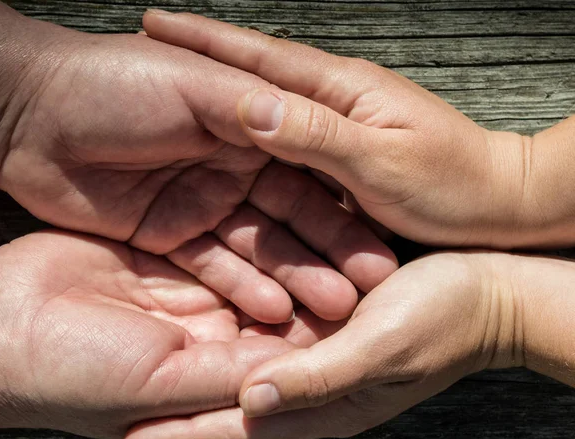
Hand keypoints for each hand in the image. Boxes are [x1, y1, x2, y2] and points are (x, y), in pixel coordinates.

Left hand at [0, 2, 396, 323]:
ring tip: (331, 313)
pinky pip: (214, 267)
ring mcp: (203, 204)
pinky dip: (242, 289)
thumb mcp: (193, 83)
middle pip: (291, 221)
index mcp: (247, 127)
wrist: (31, 113)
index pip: (308, 178)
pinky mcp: (172, 236)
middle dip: (328, 259)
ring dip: (294, 282)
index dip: (342, 219)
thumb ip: (251, 108)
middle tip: (365, 296)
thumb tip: (304, 124)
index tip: (378, 256)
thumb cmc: (113, 82)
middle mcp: (233, 168)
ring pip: (259, 250)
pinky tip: (273, 313)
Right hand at [0, 230, 346, 438]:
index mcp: (216, 365)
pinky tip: (285, 196)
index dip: (330, 327)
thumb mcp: (167, 381)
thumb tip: (300, 375)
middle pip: (281, 292)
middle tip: (379, 264)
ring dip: (298, 243)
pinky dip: (248, 212)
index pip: (288, 347)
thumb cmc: (74, 375)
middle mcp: (211, 321)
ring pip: (257, 251)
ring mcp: (190, 277)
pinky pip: (218, 222)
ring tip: (340, 223)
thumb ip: (233, 374)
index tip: (377, 307)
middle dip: (325, 277)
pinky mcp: (167, 240)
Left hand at [118, 250, 526, 438]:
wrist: (487, 290)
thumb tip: (252, 400)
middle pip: (228, 403)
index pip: (236, 426)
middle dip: (177, 410)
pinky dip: (231, 334)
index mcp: (324, 400)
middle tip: (123, 408)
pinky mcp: (324, 323)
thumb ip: (319, 377)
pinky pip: (266, 333)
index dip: (181, 434)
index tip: (127, 438)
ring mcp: (317, 352)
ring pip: (241, 367)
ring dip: (197, 372)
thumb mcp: (382, 349)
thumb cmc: (445, 321)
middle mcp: (312, 381)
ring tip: (150, 368)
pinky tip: (206, 322)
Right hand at [143, 12, 555, 249]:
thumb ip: (316, 132)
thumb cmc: (451, 184)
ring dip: (222, 101)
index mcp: (339, 89)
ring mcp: (337, 129)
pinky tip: (233, 145)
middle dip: (202, 62)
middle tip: (153, 50)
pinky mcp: (343, 157)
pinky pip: (287, 147)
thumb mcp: (381, 159)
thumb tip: (250, 105)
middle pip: (254, 77)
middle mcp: (333, 100)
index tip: (156, 23)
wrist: (496, 204)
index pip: (258, 57)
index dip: (204, 41)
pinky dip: (255, 143)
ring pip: (267, 113)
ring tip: (176, 96)